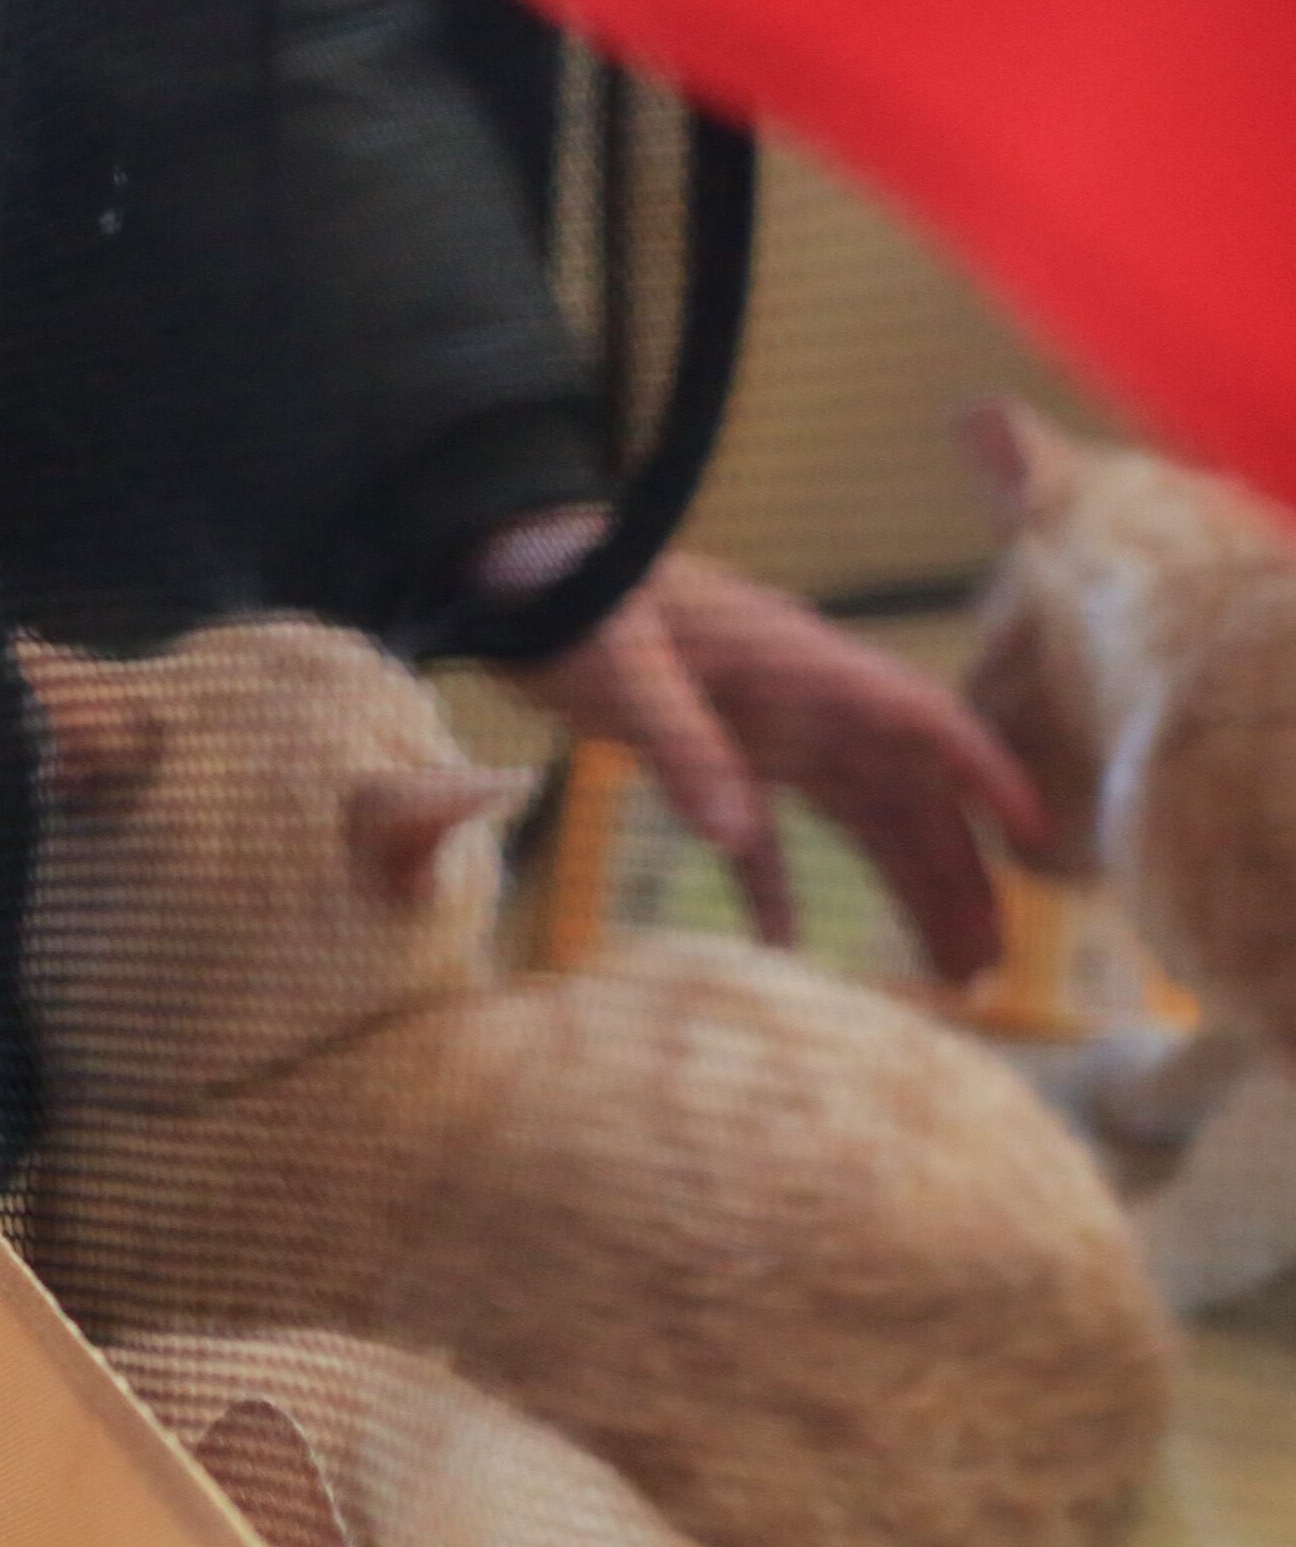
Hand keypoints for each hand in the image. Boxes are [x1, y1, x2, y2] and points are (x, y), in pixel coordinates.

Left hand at [496, 533, 1049, 979]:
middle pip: (906, 793)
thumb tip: (735, 835)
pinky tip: (790, 951)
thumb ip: (680, 743)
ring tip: (946, 971)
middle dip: (957, 873)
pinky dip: (777, 890)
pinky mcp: (706, 753)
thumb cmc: (569, 597)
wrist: (506, 575)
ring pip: (857, 819)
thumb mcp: (621, 665)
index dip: (985, 775)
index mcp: (800, 665)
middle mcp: (800, 701)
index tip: (1039, 839)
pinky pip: (762, 836)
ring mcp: (760, 728)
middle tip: (991, 966)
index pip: (921, 719)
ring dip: (902, 888)